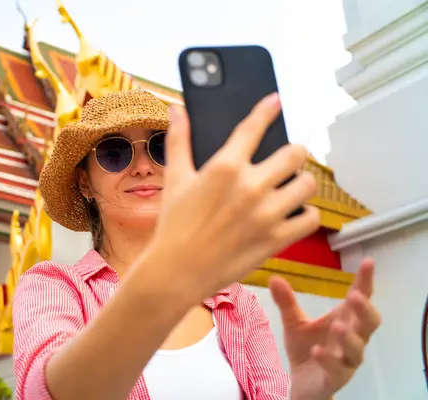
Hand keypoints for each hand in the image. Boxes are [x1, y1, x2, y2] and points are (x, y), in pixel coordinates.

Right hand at [145, 93, 319, 302]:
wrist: (177, 270)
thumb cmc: (174, 224)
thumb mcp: (175, 179)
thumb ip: (179, 140)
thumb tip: (177, 109)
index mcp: (225, 167)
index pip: (253, 127)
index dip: (267, 109)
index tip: (275, 101)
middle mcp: (251, 186)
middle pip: (296, 154)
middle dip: (293, 153)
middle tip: (285, 160)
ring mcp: (266, 214)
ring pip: (307, 184)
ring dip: (301, 183)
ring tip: (290, 187)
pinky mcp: (276, 239)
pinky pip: (310, 218)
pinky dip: (306, 214)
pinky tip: (293, 213)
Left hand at [269, 258, 380, 399]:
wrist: (302, 383)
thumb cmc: (307, 348)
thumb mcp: (293, 322)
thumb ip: (286, 302)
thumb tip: (274, 277)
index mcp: (344, 319)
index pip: (360, 297)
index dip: (365, 281)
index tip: (368, 262)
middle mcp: (351, 338)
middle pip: (369, 323)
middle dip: (365, 309)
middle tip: (355, 295)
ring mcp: (346, 359)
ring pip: (357, 349)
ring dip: (349, 337)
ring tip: (337, 325)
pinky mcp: (336, 377)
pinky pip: (337, 370)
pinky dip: (328, 359)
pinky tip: (318, 351)